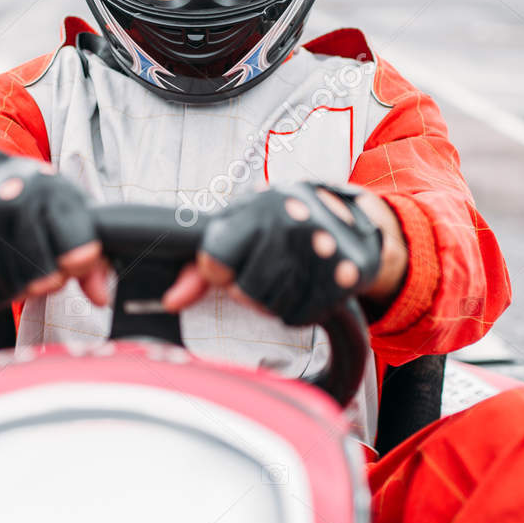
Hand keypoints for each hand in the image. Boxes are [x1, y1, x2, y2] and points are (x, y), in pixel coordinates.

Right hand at [0, 147, 108, 304]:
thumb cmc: (30, 199)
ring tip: (22, 264)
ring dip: (24, 286)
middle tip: (46, 265)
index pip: (80, 252)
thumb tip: (101, 298)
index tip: (73, 261)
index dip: (79, 265)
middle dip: (51, 279)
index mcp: (51, 190)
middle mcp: (15, 201)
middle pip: (47, 276)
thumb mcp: (68, 213)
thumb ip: (94, 256)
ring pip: (17, 287)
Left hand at [162, 183, 406, 325]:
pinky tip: (307, 284)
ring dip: (275, 301)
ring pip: (273, 308)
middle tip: (265, 270)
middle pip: (245, 292)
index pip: (214, 262)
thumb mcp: (239, 226)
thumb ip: (197, 263)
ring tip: (288, 274)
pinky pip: (302, 316)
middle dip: (249, 290)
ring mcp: (322, 248)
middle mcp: (291, 223)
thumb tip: (172, 301)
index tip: (231, 262)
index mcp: (258, 206)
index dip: (218, 272)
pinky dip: (299, 310)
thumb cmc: (281, 222)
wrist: (351, 218)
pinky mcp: (346, 274)